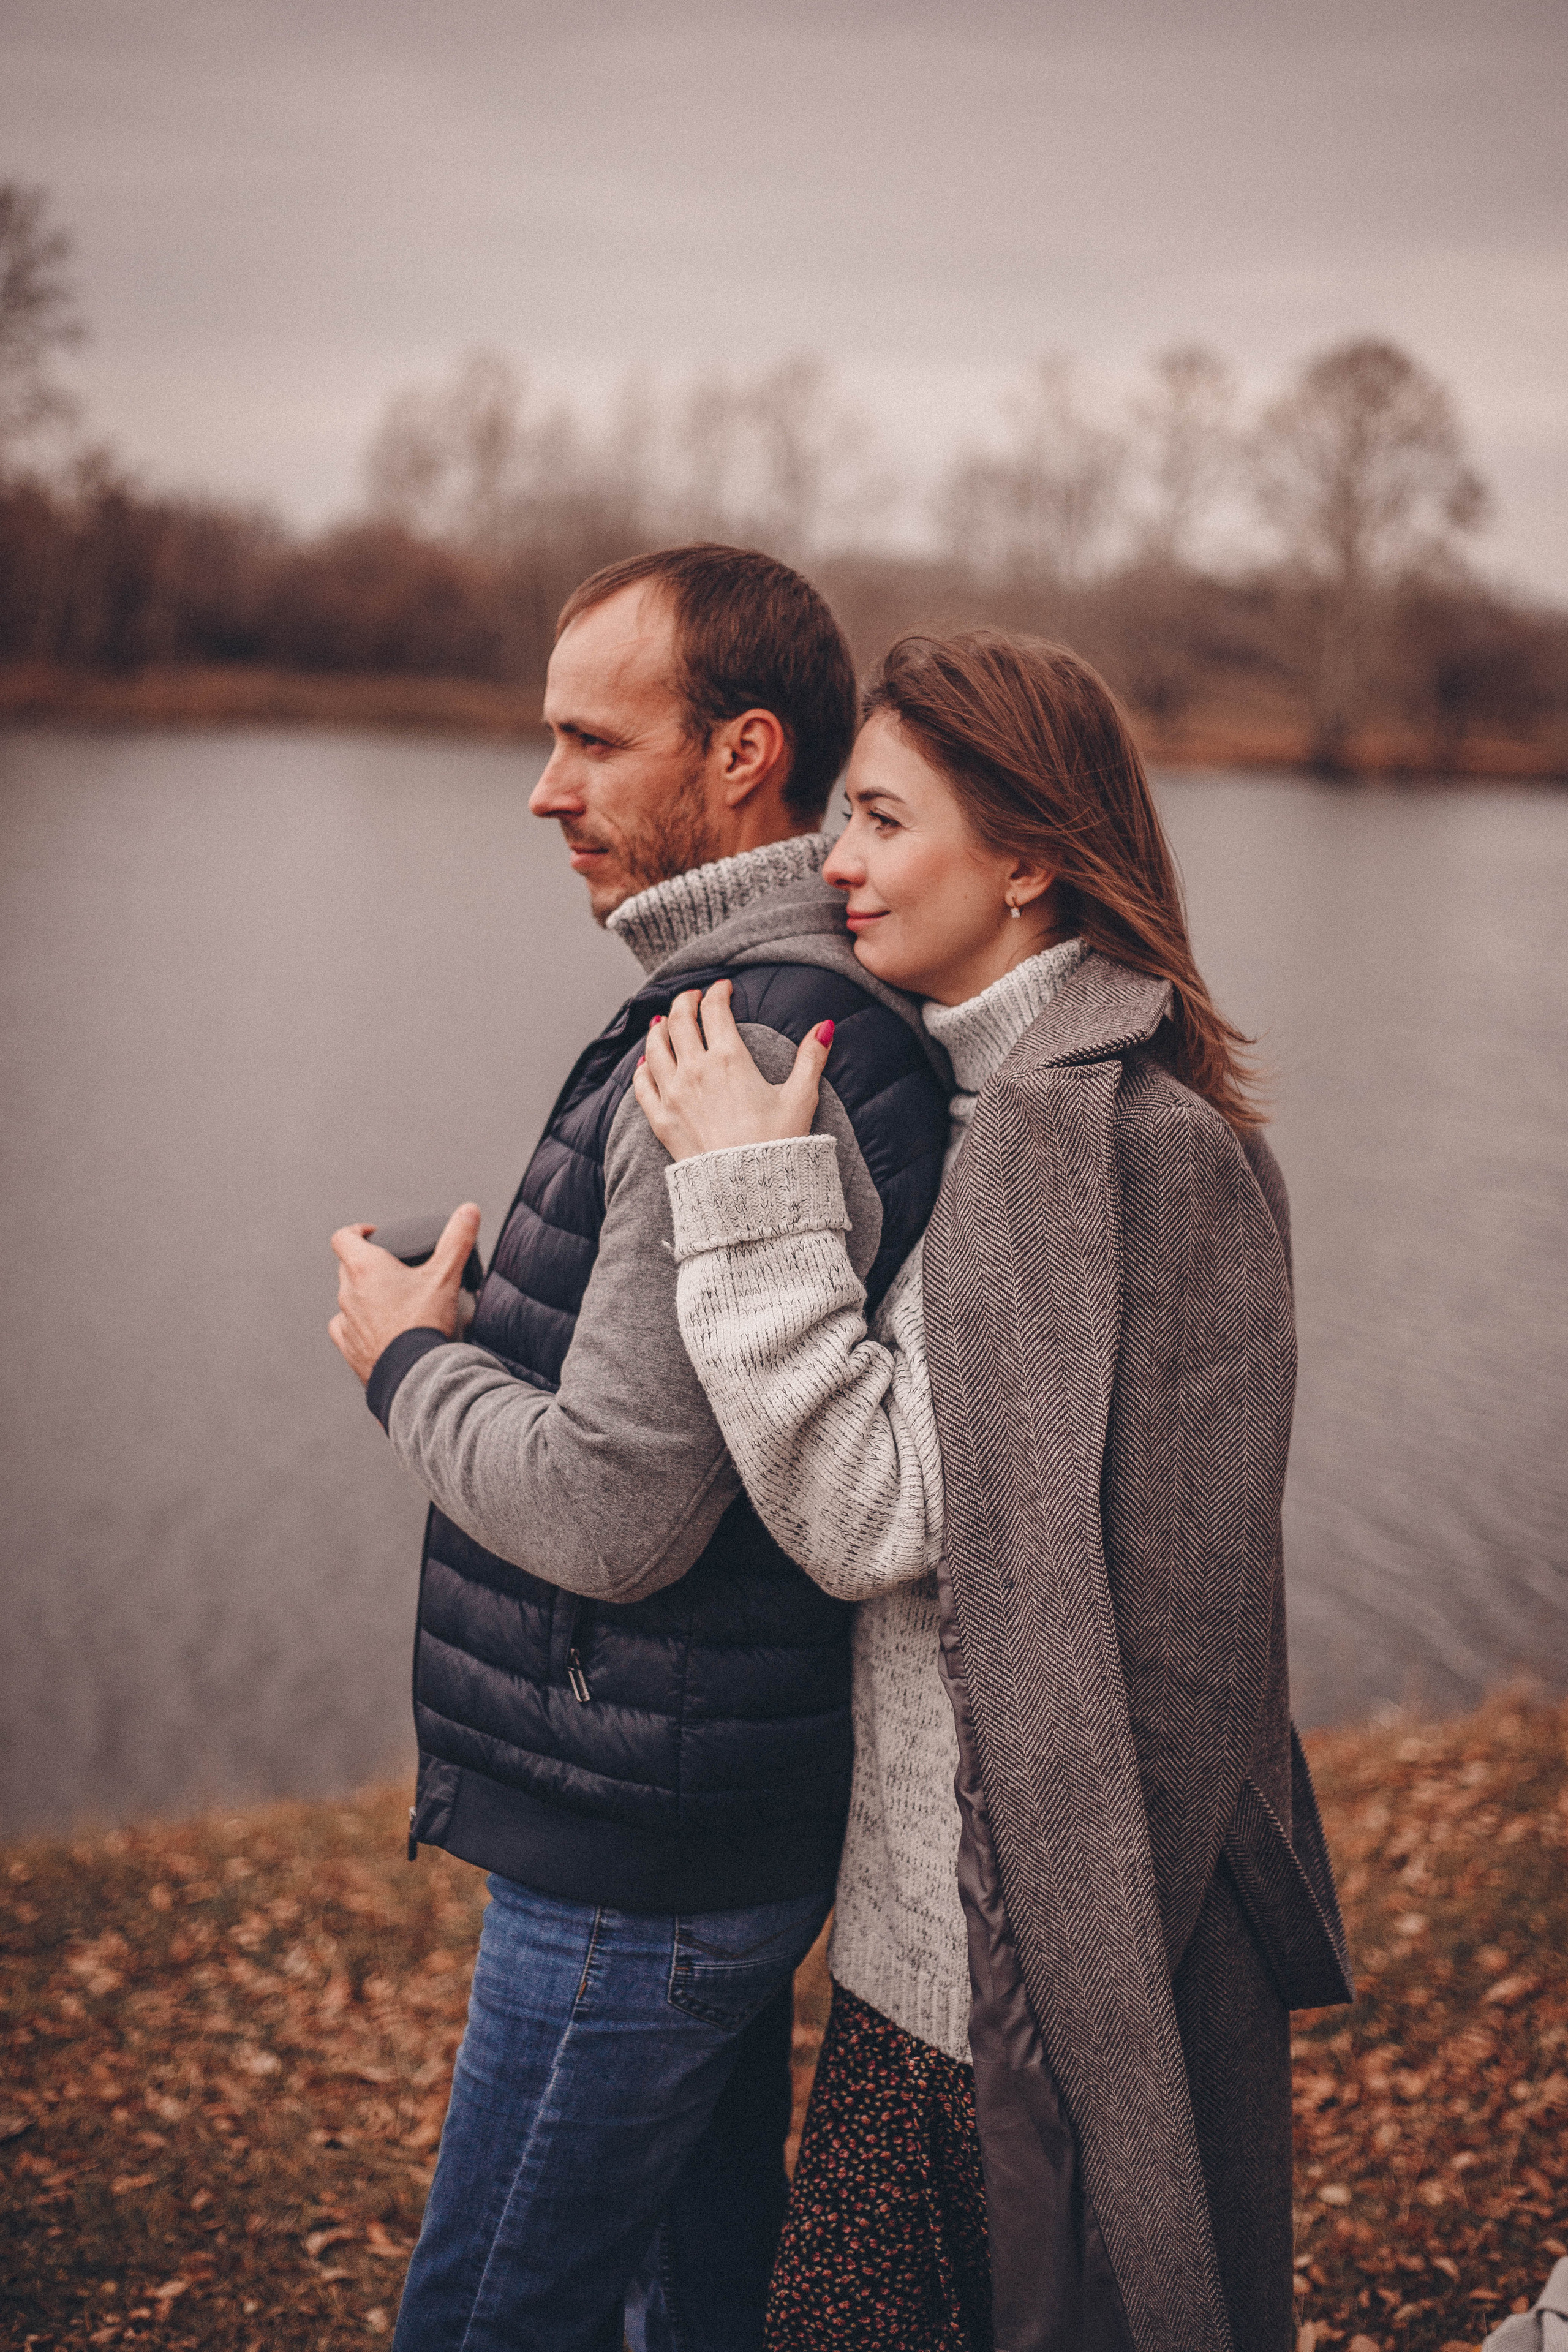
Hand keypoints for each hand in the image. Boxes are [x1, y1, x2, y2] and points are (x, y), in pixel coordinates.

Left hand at [328, 1201, 482, 1384]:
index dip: (357, 1231)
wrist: (413, 1374)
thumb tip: (469, 1211)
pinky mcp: (348, 1346)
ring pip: (348, 1298)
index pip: (343, 1237)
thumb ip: (457, 1240)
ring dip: (364, 1295)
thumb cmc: (424, 1324)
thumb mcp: (446, 1276)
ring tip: (392, 1302)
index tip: (373, 1235)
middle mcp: (348, 1292)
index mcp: (365, 1268)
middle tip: (395, 1270)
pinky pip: (346, 1328)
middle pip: (348, 1266)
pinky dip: (359, 1324)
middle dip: (368, 1264)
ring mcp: (345, 1320)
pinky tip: (378, 1328)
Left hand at [632, 981, 832, 1161]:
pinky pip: (642, 1084)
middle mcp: (695, 1070)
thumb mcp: (801, 1098)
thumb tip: (825, 1026)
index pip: (715, 1010)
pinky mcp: (660, 1119)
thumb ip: (811, 1058)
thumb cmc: (777, 1145)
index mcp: (729, 1059)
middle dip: (686, 1001)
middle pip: (680, 1020)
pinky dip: (643, 1068)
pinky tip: (646, 1063)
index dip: (718, 992)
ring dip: (660, 1028)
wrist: (747, 1189)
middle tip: (693, 997)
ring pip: (655, 1047)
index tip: (723, 989)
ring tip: (665, 1021)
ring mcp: (673, 1094)